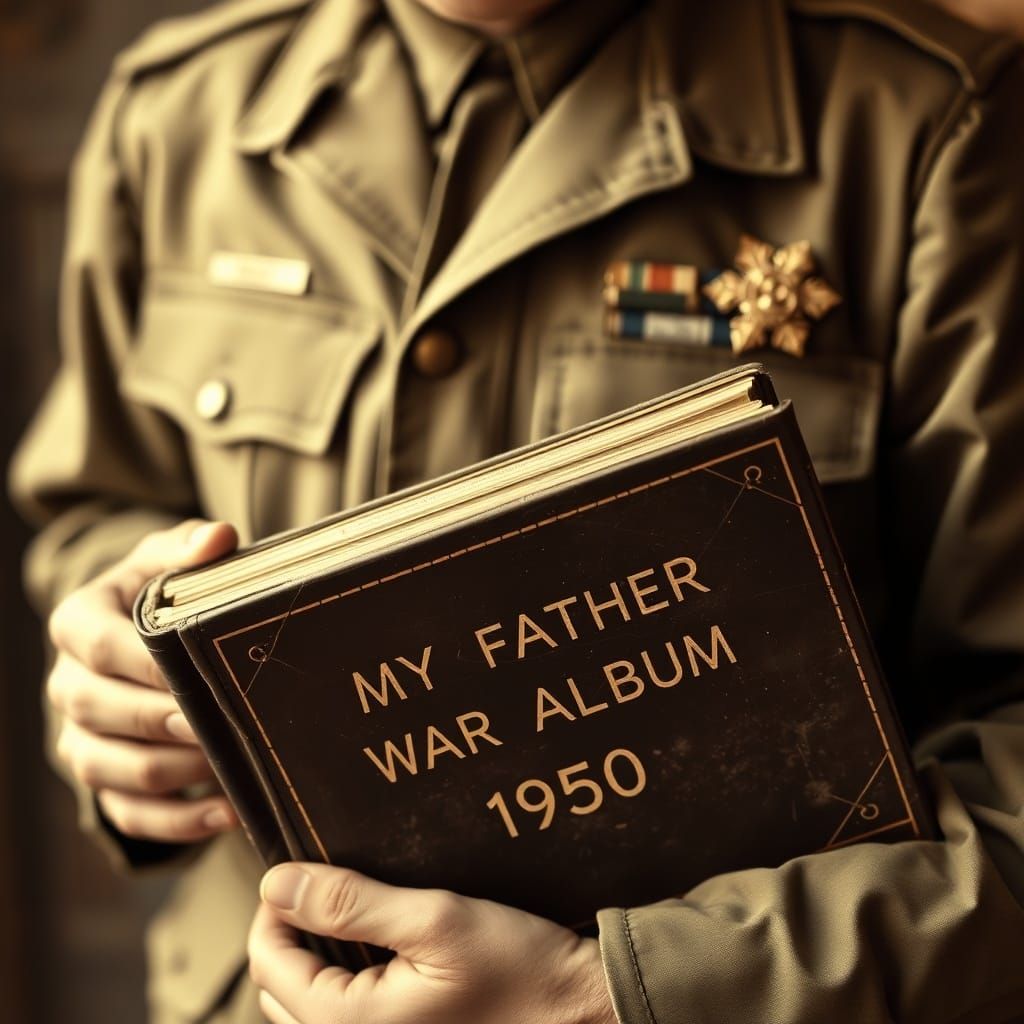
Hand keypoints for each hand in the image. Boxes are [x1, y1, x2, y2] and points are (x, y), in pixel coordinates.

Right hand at [47, 518, 239, 842]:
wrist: (142, 642)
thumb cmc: (161, 596)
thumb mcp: (168, 562)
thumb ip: (188, 547)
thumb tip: (218, 537)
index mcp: (77, 624)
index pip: (101, 646)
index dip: (149, 664)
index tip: (202, 672)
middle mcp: (67, 685)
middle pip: (100, 711)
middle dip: (161, 721)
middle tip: (217, 725)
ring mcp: (80, 738)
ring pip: (111, 768)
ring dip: (173, 773)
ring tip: (228, 766)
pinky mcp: (103, 781)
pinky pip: (130, 814)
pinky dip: (179, 821)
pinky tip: (228, 812)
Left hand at [248, 863, 618, 1023]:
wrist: (575, 1008)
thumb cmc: (517, 968)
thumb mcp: (434, 919)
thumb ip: (351, 903)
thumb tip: (278, 883)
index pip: (269, 962)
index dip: (275, 906)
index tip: (301, 869)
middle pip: (281, 985)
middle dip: (293, 931)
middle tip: (329, 887)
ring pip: (308, 1001)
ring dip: (317, 953)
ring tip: (354, 913)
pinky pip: (343, 1011)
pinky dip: (345, 973)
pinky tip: (380, 945)